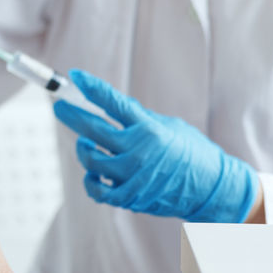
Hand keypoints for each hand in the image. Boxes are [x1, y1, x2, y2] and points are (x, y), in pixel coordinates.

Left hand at [53, 69, 257, 222]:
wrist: (213, 190)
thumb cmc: (193, 152)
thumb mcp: (169, 125)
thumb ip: (139, 117)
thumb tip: (110, 105)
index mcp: (149, 128)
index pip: (112, 102)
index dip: (91, 87)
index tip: (74, 76)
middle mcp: (139, 151)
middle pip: (92, 129)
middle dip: (71, 114)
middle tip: (59, 106)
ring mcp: (133, 176)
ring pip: (90, 159)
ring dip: (82, 148)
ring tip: (84, 143)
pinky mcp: (131, 197)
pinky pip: (97, 190)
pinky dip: (90, 180)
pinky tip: (93, 171)